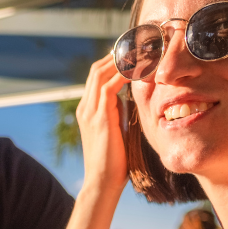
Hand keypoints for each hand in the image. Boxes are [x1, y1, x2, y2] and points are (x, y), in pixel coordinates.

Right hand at [74, 54, 129, 190]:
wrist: (102, 182)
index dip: (114, 61)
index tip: (134, 53)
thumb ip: (117, 112)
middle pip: (97, 68)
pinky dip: (124, 74)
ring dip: (121, 60)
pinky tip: (139, 69)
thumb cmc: (113, 162)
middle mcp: (85, 107)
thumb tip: (127, 98)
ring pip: (101, 73)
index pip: (98, 76)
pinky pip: (110, 86)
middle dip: (118, 54)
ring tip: (141, 52)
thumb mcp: (116, 130)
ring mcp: (90, 111)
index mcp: (88, 110)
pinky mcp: (99, 117)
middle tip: (139, 45)